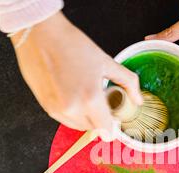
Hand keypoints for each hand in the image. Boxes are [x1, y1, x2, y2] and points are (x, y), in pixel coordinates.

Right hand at [11, 11, 142, 140]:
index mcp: (90, 99)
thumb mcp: (106, 62)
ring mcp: (57, 110)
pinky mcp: (45, 107)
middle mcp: (72, 109)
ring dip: (85, 116)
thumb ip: (128, 82)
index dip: (113, 124)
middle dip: (99, 118)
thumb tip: (138, 100)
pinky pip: (65, 119)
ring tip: (83, 92)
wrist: (40, 34)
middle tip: (98, 97)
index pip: (107, 131)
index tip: (113, 115)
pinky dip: (71, 111)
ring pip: (78, 126)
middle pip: (94, 129)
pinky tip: (71, 92)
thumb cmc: (72, 45)